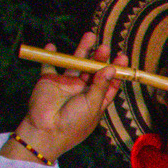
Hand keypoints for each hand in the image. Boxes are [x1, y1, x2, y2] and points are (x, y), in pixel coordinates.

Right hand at [6, 33, 125, 160]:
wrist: (46, 131)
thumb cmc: (74, 123)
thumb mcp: (92, 104)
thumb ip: (100, 85)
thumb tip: (111, 68)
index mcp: (95, 100)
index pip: (108, 83)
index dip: (116, 71)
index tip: (122, 58)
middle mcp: (81, 91)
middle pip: (93, 70)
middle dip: (99, 58)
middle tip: (105, 48)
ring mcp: (65, 85)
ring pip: (75, 64)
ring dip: (81, 50)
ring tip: (90, 36)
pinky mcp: (48, 81)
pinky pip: (49, 65)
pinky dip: (50, 55)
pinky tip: (52, 46)